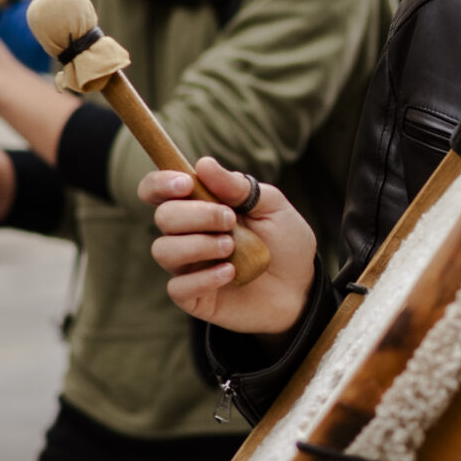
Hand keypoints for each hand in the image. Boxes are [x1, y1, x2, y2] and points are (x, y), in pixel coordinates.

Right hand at [147, 158, 316, 332]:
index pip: (158, 190)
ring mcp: (188, 266)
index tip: (186, 184)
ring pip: (163, 250)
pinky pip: (178, 287)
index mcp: (199, 206)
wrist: (302, 288)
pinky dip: (203, 278)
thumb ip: (238, 187)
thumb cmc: (284, 243)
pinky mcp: (193, 297)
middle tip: (230, 220)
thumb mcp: (271, 206)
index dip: (160, 183)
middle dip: (196, 214)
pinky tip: (230, 273)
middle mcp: (186, 235)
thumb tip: (203, 164)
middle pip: (163, 217)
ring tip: (231, 248)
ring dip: (197, 245)